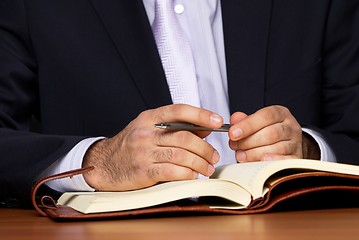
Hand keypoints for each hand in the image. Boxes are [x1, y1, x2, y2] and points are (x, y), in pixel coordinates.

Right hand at [82, 104, 222, 190]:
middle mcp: (146, 133)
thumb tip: (204, 129)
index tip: (217, 121)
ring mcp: (143, 152)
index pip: (179, 110)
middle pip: (185, 137)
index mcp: (149, 118)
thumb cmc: (130, 146)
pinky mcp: (143, 171)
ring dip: (200, 163)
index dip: (201, 114)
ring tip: (207, 168)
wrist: (103, 164)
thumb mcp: (148, 129)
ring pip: (182, 155)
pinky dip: (187, 174)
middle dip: (206, 148)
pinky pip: (172, 171)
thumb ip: (174, 127)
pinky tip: (193, 176)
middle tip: (214, 156)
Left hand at [228, 105, 304, 161]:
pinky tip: (261, 161)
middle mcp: (290, 127)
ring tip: (241, 155)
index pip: (266, 116)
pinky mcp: (297, 158)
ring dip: (255, 153)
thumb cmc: (267, 132)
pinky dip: (273, 161)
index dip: (248, 125)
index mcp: (280, 114)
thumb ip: (244, 120)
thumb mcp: (256, 122)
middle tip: (234, 146)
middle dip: (248, 141)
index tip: (233, 133)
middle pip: (271, 133)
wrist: (286, 144)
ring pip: (277, 148)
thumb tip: (235, 119)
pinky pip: (287, 161)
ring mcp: (295, 143)